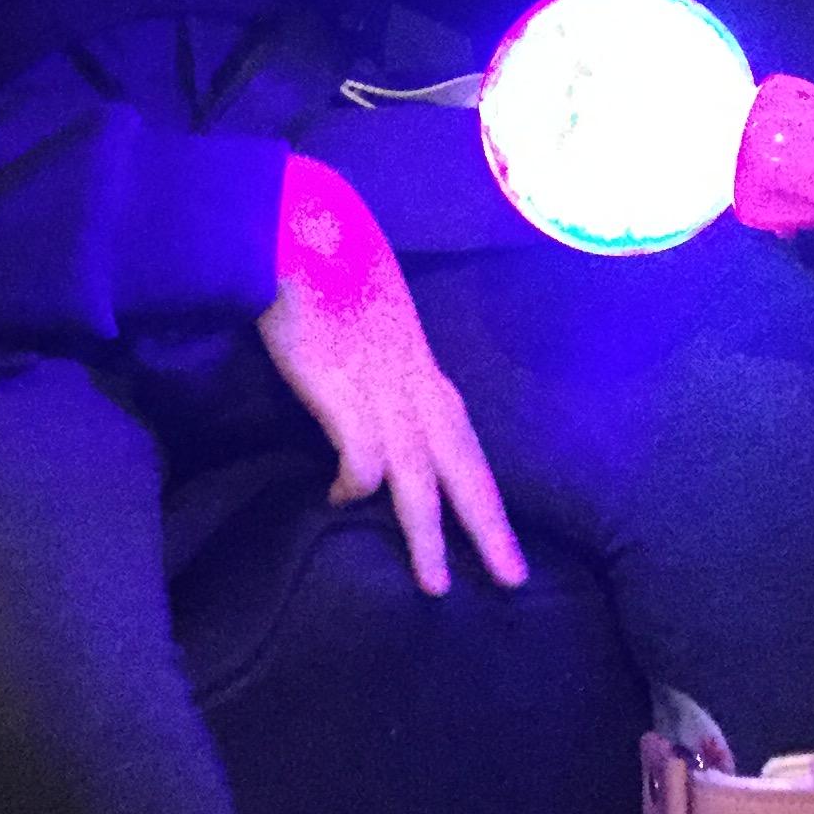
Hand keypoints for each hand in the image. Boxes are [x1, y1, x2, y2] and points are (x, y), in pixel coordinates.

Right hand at [259, 153, 528, 596]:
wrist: (301, 229)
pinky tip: (340, 502)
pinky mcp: (342, 388)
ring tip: (437, 585)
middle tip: (512, 580)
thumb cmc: (329, 269)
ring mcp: (382, 387)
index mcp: (422, 368)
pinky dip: (357, 484)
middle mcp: (414, 382)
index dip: (483, 494)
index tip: (503, 540)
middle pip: (463, 465)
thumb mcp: (370, 324)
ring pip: (419, 474)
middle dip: (488, 525)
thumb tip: (368, 406)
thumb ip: (377, 364)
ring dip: (429, 532)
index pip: (467, 443)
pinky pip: (361, 454)